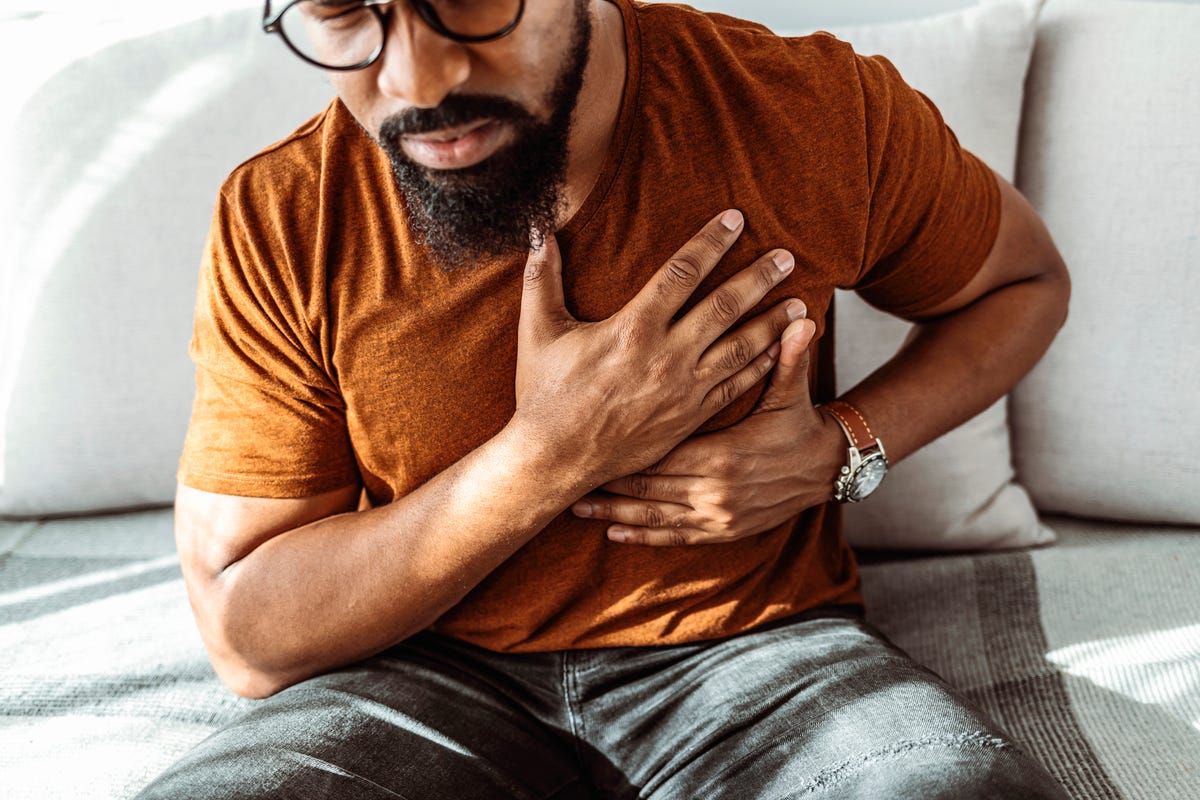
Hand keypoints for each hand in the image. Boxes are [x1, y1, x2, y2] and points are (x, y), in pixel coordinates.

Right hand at [512, 210, 802, 488]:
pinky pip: (734, 387)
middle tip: (787, 256)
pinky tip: (777, 352)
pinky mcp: (689, 417)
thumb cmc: (544, 395)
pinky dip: (759, 366)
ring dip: (771, 323)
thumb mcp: (538, 332)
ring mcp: (683, 389)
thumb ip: (542, 279)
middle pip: (724, 306)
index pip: (682, 272)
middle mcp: (666, 356)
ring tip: (799, 303)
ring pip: (739, 347)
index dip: (711, 242)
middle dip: (759, 278)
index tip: (735, 220)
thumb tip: (539, 231)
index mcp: (632, 327)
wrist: (555, 460)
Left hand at [571, 315, 845, 545]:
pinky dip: (644, 534)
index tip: (587, 441)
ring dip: (614, 513)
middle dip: (607, 482)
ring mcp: (718, 516)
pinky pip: (675, 536)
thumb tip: (801, 317)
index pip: (660, 450)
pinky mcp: (724, 532)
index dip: (622, 449)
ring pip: (654, 515)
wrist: (829, 470)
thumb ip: (787, 357)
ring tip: (577, 509)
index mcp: (723, 455)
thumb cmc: (801, 424)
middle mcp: (715, 491)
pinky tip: (615, 533)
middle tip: (566, 476)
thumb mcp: (792, 392)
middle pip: (648, 485)